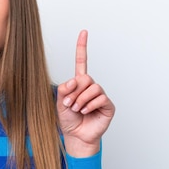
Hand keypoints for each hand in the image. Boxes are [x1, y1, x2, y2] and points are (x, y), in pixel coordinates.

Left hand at [56, 30, 114, 156]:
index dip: (82, 47)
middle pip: (86, 78)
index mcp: (79, 84)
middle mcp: (91, 87)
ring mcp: (100, 96)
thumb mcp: (60, 103)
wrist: (76, 137)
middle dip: (75, 91)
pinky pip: (100, 98)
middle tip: (70, 103)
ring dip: (82, 99)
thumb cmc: (68, 120)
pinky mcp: (108, 105)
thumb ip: (64, 90)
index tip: (84, 32)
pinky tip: (85, 112)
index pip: (82, 62)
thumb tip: (74, 81)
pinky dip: (90, 105)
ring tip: (77, 109)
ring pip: (93, 87)